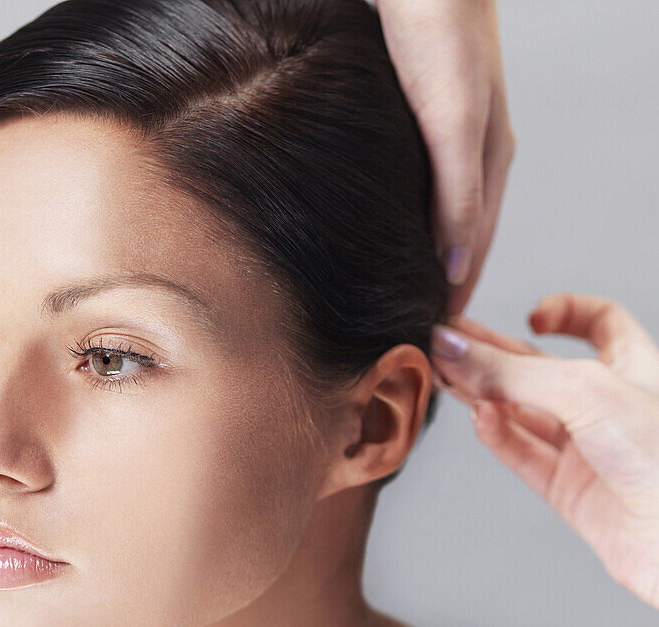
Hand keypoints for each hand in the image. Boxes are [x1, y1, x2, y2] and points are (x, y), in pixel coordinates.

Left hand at [374, 0, 514, 314]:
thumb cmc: (439, 33)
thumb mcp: (452, 121)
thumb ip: (458, 194)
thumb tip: (456, 266)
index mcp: (489, 164)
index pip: (473, 254)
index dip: (454, 300)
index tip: (432, 346)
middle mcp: (471, 159)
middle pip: (458, 244)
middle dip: (440, 291)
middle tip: (411, 338)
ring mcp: (445, 143)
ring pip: (436, 221)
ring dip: (422, 262)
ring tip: (397, 300)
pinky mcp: (416, 127)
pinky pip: (417, 194)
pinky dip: (406, 227)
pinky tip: (385, 239)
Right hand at [430, 293, 658, 610]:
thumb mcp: (583, 390)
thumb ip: (511, 370)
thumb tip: (454, 349)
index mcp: (634, 367)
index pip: (599, 322)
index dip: (564, 311)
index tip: (529, 316)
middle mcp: (610, 406)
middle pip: (544, 369)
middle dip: (498, 355)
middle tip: (451, 344)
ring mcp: (589, 450)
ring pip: (525, 415)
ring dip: (487, 395)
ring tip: (450, 378)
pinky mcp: (570, 492)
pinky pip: (524, 456)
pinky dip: (498, 437)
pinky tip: (478, 418)